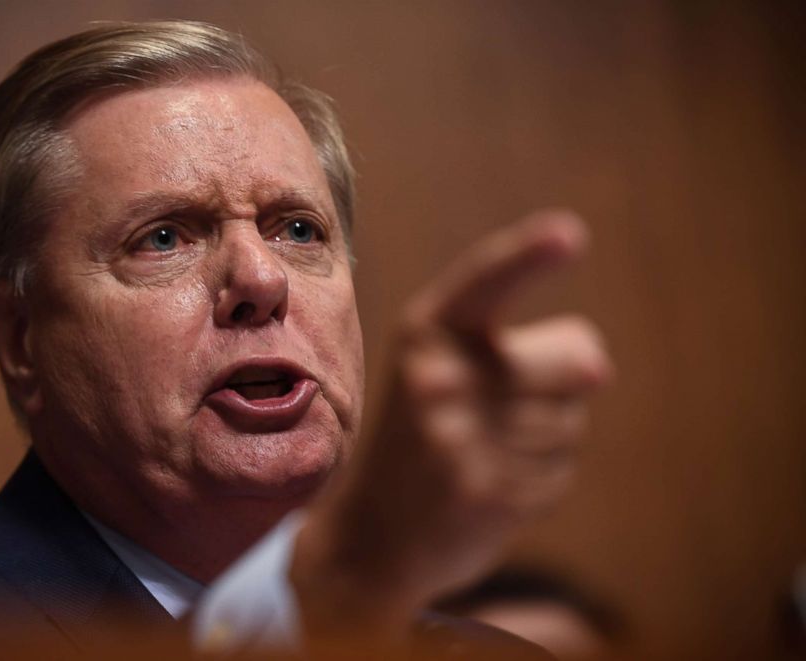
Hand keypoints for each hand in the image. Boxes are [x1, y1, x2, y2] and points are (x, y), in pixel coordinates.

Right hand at [291, 210, 613, 636]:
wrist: (374, 536)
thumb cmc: (423, 435)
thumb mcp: (443, 370)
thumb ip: (525, 348)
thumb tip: (599, 367)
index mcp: (425, 332)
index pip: (486, 281)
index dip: (528, 255)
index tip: (570, 233)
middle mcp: (438, 376)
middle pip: (577, 359)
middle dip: (560, 383)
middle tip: (497, 410)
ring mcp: (459, 435)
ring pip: (571, 419)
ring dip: (545, 436)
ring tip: (482, 451)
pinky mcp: (486, 491)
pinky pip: (560, 469)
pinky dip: (539, 479)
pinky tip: (490, 486)